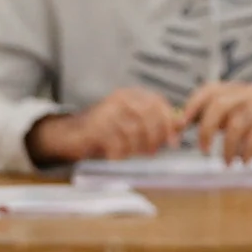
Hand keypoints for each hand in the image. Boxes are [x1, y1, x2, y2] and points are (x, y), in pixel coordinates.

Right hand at [30, 88, 186, 166]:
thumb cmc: (106, 131)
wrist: (71, 134)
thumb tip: (180, 125)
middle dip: (154, 138)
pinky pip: (117, 143)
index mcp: (132, 95)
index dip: (169, 123)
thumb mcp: (133, 124)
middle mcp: (120, 99)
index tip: (173, 142)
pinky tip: (115, 156)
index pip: (158, 104)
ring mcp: (107, 111)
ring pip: (134, 132)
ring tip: (130, 154)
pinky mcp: (95, 127)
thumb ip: (155, 123)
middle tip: (151, 152)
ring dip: (136, 149)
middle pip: (149, 117)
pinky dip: (119, 154)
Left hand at [180, 84, 251, 161]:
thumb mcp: (242, 117)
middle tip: (203, 151)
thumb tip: (182, 126)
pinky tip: (245, 161)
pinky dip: (246, 153)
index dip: (192, 106)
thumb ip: (218, 119)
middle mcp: (249, 93)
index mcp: (238, 90)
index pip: (209, 90)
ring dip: (226, 148)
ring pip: (235, 125)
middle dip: (205, 130)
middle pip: (218, 106)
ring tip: (227, 163)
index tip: (180, 126)